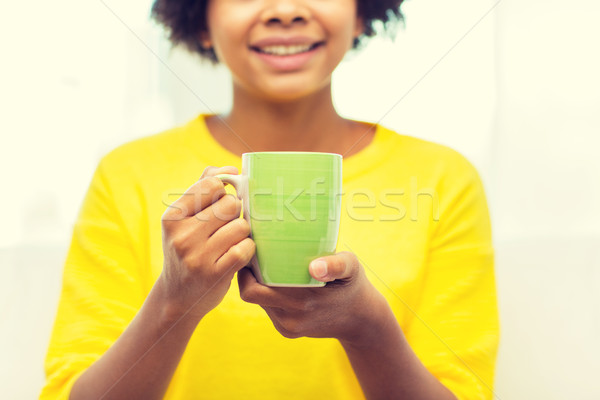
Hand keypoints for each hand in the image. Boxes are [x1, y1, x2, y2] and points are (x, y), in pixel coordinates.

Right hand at [160, 166, 255, 321]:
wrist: (177, 297)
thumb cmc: (187, 250)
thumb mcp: (184, 220)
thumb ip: (202, 188)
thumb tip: (228, 168)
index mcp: (172, 217)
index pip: (212, 185)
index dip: (224, 192)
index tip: (222, 203)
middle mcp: (182, 235)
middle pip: (230, 204)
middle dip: (235, 213)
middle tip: (227, 226)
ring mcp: (197, 256)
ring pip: (241, 225)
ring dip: (243, 233)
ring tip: (231, 241)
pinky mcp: (215, 274)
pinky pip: (246, 248)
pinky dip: (248, 249)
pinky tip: (239, 254)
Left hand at [238, 252, 387, 344]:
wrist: (361, 319)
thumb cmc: (353, 285)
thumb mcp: (351, 267)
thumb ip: (336, 264)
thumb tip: (315, 267)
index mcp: (302, 301)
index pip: (253, 290)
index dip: (245, 271)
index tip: (250, 249)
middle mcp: (291, 318)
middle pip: (251, 295)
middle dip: (247, 275)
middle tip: (253, 253)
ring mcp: (289, 327)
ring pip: (259, 302)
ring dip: (257, 285)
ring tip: (263, 263)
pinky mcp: (288, 332)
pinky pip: (269, 310)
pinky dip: (268, 295)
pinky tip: (277, 281)